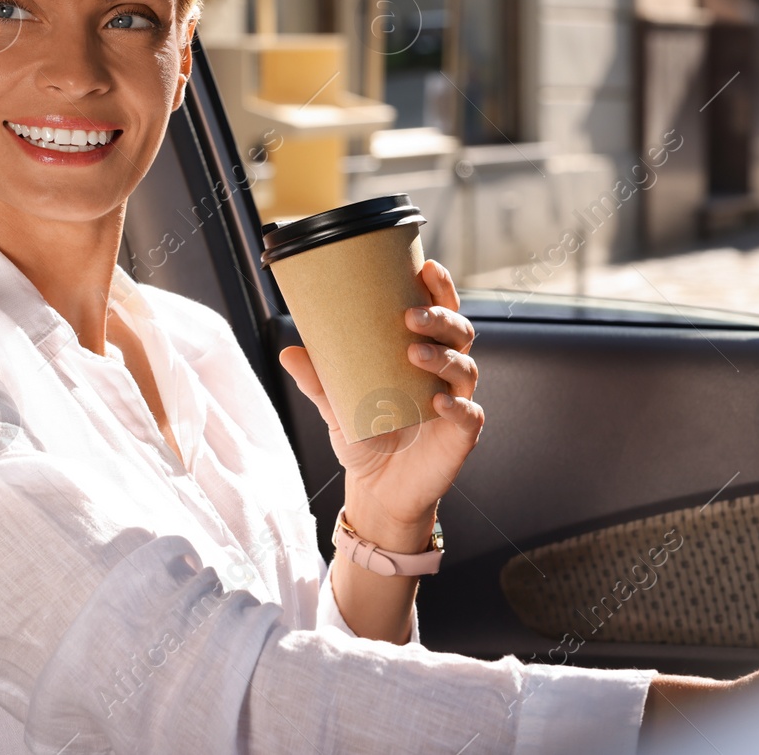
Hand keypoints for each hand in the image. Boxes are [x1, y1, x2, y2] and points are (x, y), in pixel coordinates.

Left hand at [278, 257, 482, 533]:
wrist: (377, 490)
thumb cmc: (365, 436)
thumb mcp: (335, 404)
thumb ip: (317, 379)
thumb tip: (288, 350)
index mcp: (422, 355)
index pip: (440, 313)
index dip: (440, 289)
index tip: (426, 267)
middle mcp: (445, 374)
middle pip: (459, 333)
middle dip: (440, 318)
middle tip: (411, 315)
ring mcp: (456, 403)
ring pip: (465, 369)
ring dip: (443, 357)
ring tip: (415, 353)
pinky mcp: (461, 437)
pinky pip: (470, 415)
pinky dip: (458, 406)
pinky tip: (439, 403)